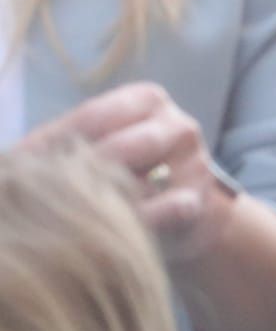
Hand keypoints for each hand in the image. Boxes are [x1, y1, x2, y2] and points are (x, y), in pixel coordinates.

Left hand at [19, 81, 236, 261]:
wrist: (190, 214)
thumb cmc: (131, 174)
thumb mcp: (99, 146)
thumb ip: (63, 145)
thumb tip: (12, 160)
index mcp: (146, 100)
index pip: (91, 116)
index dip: (50, 142)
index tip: (17, 165)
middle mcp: (178, 124)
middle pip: (118, 147)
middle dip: (77, 174)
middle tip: (42, 194)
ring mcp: (195, 163)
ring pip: (141, 180)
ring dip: (104, 199)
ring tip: (73, 213)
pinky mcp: (200, 202)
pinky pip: (161, 213)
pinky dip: (135, 222)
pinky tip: (111, 231)